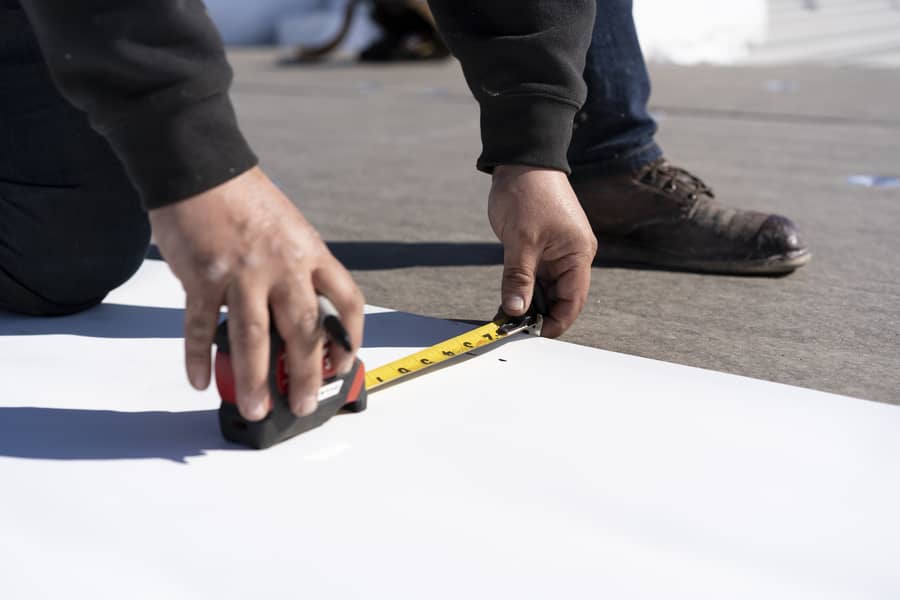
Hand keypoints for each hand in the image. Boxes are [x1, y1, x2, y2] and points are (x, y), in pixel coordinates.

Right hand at [149, 167, 363, 420]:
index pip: (346, 302)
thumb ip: (298, 273)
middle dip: (307, 374)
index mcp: (310, 253)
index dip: (350, 338)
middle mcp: (281, 265)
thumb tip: (299, 325)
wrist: (199, 167)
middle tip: (303, 404)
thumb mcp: (291, 230)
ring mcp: (240, 271)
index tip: (344, 363)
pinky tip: (200, 379)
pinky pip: (199, 325)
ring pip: (253, 337)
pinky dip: (197, 356)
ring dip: (255, 379)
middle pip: (303, 329)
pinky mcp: (201, 275)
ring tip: (255, 408)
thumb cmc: (245, 200)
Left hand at [489, 165, 596, 337]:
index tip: (531, 335)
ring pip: (545, 290)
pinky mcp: (541, 248)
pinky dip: (522, 289)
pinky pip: (534, 277)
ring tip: (505, 318)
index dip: (555, 323)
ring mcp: (557, 253)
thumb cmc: (528, 194)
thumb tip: (515, 311)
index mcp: (578, 255)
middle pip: (560, 299)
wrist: (522, 160)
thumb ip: (518, 279)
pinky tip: (506, 301)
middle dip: (538, 315)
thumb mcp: (520, 241)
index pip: (573, 301)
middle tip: (511, 329)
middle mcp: (573, 256)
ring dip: (528, 303)